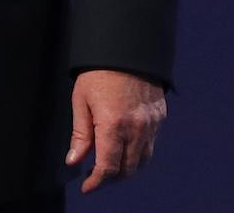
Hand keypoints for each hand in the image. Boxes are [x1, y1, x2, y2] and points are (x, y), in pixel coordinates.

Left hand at [67, 69, 165, 192]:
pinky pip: (151, 145)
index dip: (96, 182)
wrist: (126, 47)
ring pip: (143, 161)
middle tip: (96, 176)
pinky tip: (125, 147)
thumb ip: (80, 134)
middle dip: (111, 178)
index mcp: (113, 125)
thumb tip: (74, 161)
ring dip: (127, 168)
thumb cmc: (98, 72)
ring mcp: (151, 124)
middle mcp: (136, 128)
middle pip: (128, 169)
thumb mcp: (81, 100)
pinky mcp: (159, 117)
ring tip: (110, 165)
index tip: (87, 187)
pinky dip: (139, 153)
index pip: (108, 167)